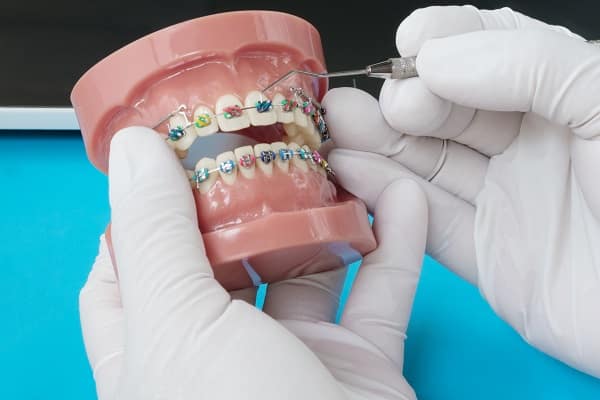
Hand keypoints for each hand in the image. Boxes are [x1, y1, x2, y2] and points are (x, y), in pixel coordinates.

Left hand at [78, 127, 427, 398]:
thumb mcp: (179, 328)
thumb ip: (155, 237)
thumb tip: (132, 152)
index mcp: (155, 354)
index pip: (129, 269)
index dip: (145, 209)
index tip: (171, 153)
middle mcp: (220, 356)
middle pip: (228, 257)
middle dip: (248, 196)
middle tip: (265, 137)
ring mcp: (292, 362)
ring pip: (309, 267)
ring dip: (328, 214)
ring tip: (338, 155)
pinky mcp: (358, 370)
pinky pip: (380, 294)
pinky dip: (396, 245)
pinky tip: (402, 197)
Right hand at [323, 5, 599, 376]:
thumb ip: (531, 66)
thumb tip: (436, 60)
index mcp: (564, 100)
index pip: (494, 53)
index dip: (448, 41)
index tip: (410, 43)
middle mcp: (529, 146)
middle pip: (448, 111)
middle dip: (400, 100)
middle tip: (358, 100)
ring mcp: (504, 201)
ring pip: (428, 164)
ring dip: (379, 145)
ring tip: (339, 129)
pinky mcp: (486, 255)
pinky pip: (426, 220)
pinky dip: (387, 198)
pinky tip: (354, 175)